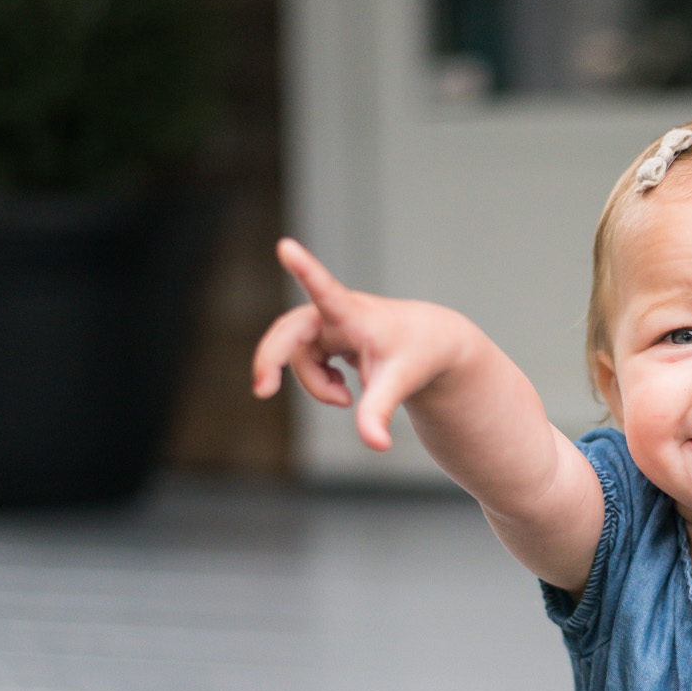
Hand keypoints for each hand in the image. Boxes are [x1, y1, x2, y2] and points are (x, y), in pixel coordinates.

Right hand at [251, 238, 467, 450]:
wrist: (429, 342)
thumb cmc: (416, 354)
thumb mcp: (400, 384)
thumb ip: (380, 413)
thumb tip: (376, 445)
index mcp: (354, 314)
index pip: (325, 289)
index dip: (304, 269)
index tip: (286, 245)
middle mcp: (336, 312)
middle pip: (289, 332)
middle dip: (271, 359)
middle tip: (262, 390)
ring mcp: (328, 323)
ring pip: (300, 358)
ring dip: (316, 384)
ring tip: (345, 399)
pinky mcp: (326, 335)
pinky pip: (306, 363)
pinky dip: (320, 382)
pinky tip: (342, 389)